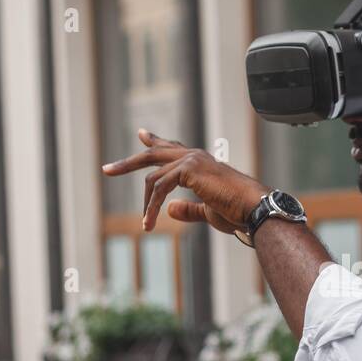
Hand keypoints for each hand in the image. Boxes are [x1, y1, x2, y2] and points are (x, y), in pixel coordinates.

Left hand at [101, 130, 268, 234]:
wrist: (253, 208)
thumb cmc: (237, 211)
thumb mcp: (207, 211)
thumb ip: (188, 209)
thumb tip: (169, 209)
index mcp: (199, 161)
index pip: (172, 148)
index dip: (155, 142)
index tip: (142, 135)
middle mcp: (194, 155)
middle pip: (153, 155)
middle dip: (128, 163)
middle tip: (107, 169)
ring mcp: (191, 160)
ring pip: (153, 177)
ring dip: (146, 204)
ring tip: (145, 225)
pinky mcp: (189, 169)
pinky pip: (160, 188)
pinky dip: (152, 207)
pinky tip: (150, 224)